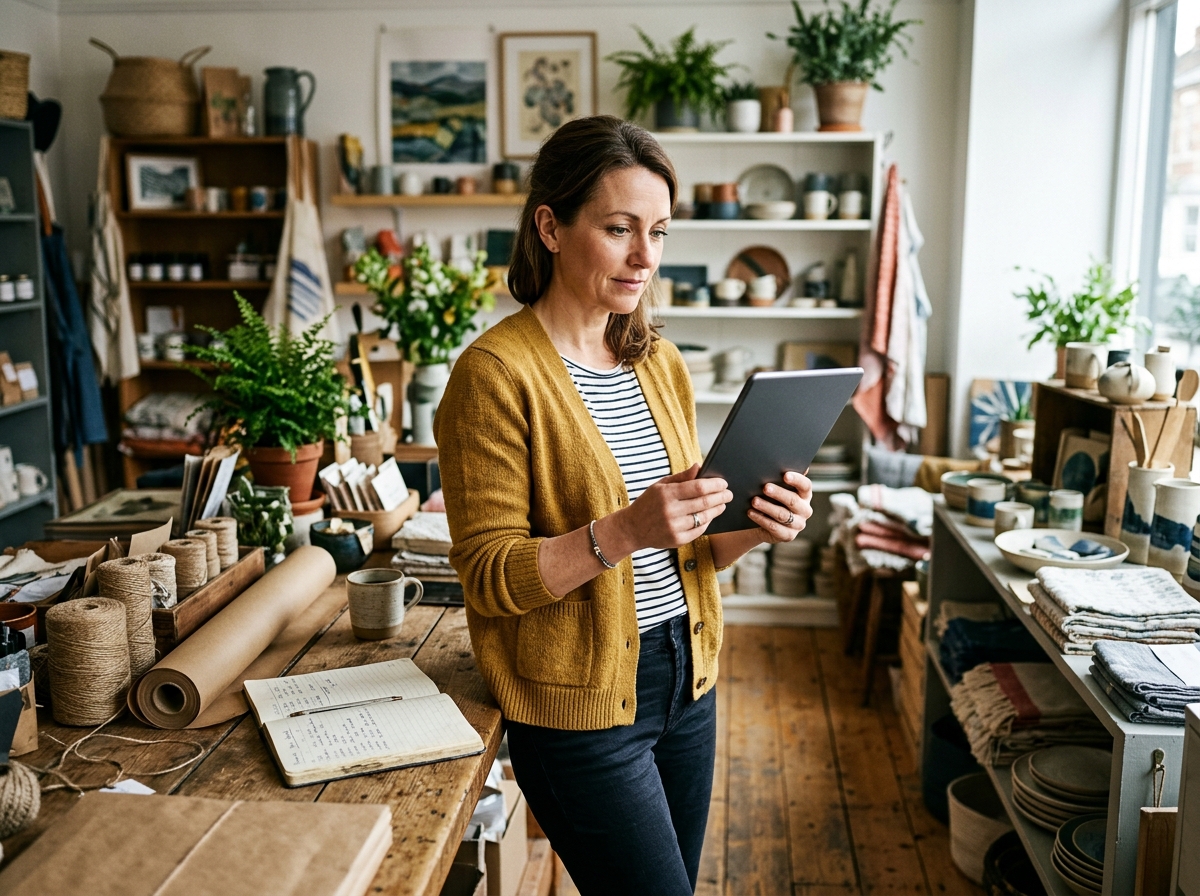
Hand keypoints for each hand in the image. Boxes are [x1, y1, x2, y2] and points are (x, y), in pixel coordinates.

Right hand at [611, 463, 731, 551]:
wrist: (631, 528)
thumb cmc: (648, 503)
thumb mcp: (660, 485)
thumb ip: (681, 477)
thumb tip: (699, 466)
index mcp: (666, 494)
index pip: (698, 487)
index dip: (714, 485)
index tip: (723, 483)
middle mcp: (671, 511)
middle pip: (704, 502)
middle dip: (721, 497)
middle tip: (729, 494)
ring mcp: (674, 527)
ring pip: (704, 517)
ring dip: (717, 509)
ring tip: (722, 504)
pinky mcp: (677, 540)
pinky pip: (699, 530)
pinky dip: (707, 522)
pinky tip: (710, 516)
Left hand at [748, 471, 812, 543]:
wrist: (762, 520)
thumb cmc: (770, 498)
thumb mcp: (775, 487)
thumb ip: (778, 476)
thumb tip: (778, 461)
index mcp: (805, 495)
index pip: (805, 486)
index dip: (797, 480)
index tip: (785, 475)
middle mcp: (805, 510)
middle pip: (793, 501)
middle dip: (778, 493)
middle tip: (765, 487)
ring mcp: (798, 524)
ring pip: (783, 515)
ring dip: (767, 507)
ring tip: (754, 500)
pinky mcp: (788, 536)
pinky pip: (774, 527)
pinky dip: (761, 519)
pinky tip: (751, 512)